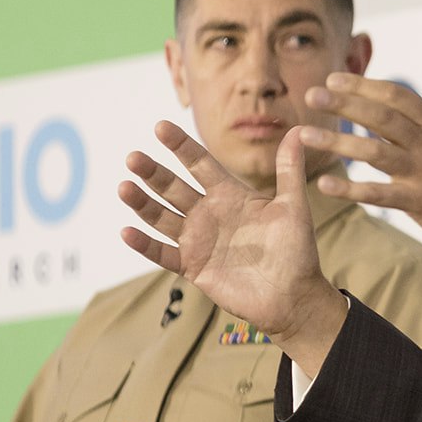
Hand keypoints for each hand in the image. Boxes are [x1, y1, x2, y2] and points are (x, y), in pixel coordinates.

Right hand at [119, 121, 347, 373]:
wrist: (294, 295)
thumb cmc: (296, 250)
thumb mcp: (293, 207)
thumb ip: (289, 170)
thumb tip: (298, 130)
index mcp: (229, 195)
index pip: (200, 164)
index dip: (181, 146)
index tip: (160, 126)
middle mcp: (208, 213)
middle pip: (173, 188)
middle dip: (153, 172)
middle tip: (133, 157)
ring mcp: (197, 240)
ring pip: (162, 217)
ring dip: (142, 203)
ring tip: (124, 187)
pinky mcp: (192, 266)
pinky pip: (163, 254)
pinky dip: (145, 245)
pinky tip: (127, 231)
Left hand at [298, 49, 421, 264]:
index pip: (398, 97)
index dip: (365, 85)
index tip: (334, 79)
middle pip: (383, 118)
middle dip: (345, 104)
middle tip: (312, 95)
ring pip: (375, 153)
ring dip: (339, 143)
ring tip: (305, 136)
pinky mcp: (419, 203)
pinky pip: (380, 195)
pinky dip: (352, 189)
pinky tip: (325, 184)